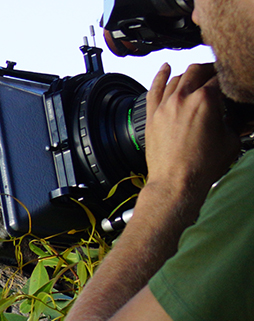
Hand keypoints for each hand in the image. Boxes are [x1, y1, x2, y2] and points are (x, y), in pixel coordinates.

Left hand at [145, 63, 240, 194]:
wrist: (176, 182)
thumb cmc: (202, 165)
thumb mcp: (231, 140)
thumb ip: (235, 122)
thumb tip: (237, 117)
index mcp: (205, 100)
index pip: (219, 78)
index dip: (228, 78)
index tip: (231, 81)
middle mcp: (182, 98)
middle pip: (197, 71)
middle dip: (209, 70)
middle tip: (217, 75)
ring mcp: (164, 106)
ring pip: (177, 78)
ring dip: (190, 74)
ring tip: (198, 75)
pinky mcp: (152, 115)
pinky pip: (154, 89)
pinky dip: (160, 76)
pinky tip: (165, 68)